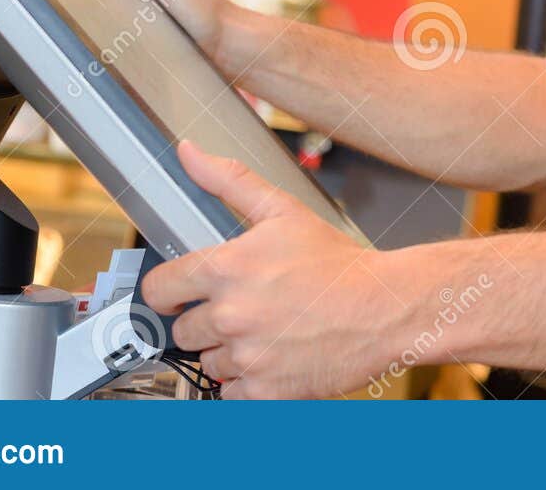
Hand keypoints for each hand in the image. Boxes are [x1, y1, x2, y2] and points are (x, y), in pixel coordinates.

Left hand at [141, 142, 414, 398]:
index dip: (167, 291)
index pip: (160, 288)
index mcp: (228, 269)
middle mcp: (231, 315)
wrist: (385, 308)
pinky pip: (232, 393)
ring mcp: (247, 356)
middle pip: (183, 331)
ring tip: (266, 332)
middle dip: (207, 321)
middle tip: (244, 310)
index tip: (178, 295)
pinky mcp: (265, 391)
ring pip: (209, 362)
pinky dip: (248, 382)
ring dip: (229, 352)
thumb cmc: (338, 264)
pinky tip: (274, 357)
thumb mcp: (284, 211)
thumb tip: (189, 152)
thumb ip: (229, 181)